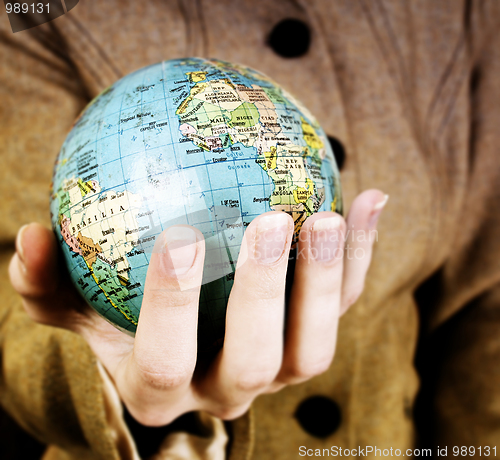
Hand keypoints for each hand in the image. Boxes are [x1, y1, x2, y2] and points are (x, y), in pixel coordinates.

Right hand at [9, 189, 386, 425]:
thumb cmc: (120, 317)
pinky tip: (368, 198)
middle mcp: (226, 389)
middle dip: (262, 294)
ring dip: (324, 280)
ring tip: (328, 213)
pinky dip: (360, 253)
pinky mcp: (312, 339)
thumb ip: (49, 282)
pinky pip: (344, 302)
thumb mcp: (77, 304)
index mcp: (162, 387)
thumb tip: (28, 238)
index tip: (179, 235)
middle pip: (254, 361)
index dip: (171, 307)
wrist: (180, 339)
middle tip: (270, 221)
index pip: (164, 362)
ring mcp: (278, 370)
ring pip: (313, 345)